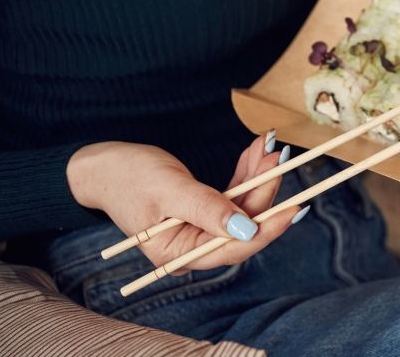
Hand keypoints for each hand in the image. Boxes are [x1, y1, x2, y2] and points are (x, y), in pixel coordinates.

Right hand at [67, 136, 297, 272]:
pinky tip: (256, 149)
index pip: (234, 247)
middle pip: (244, 224)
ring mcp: (200, 227)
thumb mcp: (170, 190)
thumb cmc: (129, 177)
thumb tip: (247, 230)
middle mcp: (194, 245)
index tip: (296, 208)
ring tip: (269, 146)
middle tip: (280, 157)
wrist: (103, 164)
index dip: (269, 229)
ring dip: (258, 175)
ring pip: (242, 205)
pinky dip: (245, 171)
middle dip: (265, 190)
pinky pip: (233, 192)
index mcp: (181, 253)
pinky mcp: (203, 208)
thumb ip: (208, 210)